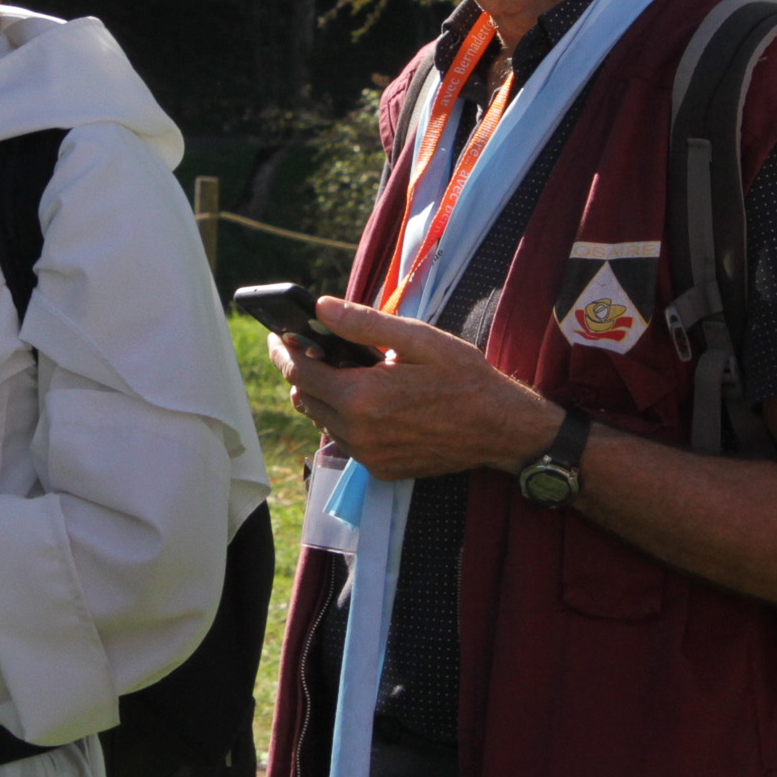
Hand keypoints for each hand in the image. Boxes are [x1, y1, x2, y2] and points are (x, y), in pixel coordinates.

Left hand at [274, 296, 563, 480]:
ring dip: (324, 396)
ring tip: (348, 373)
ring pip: (322, 421)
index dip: (282, 350)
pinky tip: (372, 401)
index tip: (276, 335)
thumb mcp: (418, 339)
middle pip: (304, 398)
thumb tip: (321, 308)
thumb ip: (364, 324)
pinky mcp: (380, 469)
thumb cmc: (463, 377)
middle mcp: (358, 433)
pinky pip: (346, 441)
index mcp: (361, 396)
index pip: (299, 372)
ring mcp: (368, 456)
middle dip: (303, 371)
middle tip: (317, 347)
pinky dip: (346, 419)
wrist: (499, 428)